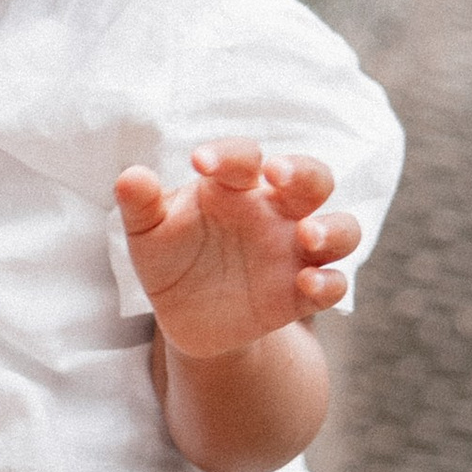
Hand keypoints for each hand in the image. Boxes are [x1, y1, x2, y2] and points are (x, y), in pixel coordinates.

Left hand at [114, 142, 359, 357]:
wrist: (184, 317)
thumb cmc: (170, 258)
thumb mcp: (148, 233)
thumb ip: (140, 205)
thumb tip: (130, 177)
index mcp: (236, 187)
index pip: (244, 157)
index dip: (228, 154)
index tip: (199, 162)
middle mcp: (275, 212)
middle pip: (312, 178)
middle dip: (303, 171)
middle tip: (278, 174)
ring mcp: (294, 252)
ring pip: (341, 230)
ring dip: (332, 229)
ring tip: (307, 235)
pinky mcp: (302, 295)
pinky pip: (335, 284)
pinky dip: (330, 283)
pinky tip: (308, 284)